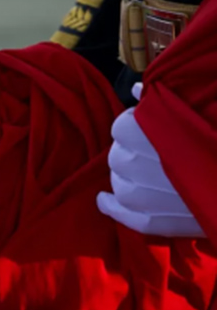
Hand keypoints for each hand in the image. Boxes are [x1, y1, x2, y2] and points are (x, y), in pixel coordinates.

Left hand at [97, 83, 203, 236]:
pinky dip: (109, 205)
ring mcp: (138, 194)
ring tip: (153, 176)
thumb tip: (137, 89)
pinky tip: (103, 200)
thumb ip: (162, 100)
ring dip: (127, 176)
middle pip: (118, 155)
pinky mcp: (150, 220)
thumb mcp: (195, 112)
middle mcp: (132, 161)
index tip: (154, 130)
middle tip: (160, 155)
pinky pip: (119, 212)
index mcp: (140, 131)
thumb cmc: (216, 142)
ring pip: (118, 181)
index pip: (121, 126)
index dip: (136, 127)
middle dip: (132, 152)